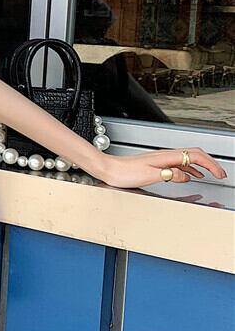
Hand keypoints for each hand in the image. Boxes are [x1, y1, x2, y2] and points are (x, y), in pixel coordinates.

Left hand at [100, 147, 226, 189]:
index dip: (210, 165)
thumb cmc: (124, 172)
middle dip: (210, 163)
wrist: (109, 169)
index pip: (195, 157)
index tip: (219, 173)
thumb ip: (169, 175)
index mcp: (165, 156)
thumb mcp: (149, 176)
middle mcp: (165, 155)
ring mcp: (162, 159)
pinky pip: (179, 164)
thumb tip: (184, 176)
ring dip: (202, 166)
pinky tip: (191, 176)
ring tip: (211, 174)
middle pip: (194, 154)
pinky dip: (190, 169)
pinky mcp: (158, 164)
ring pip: (188, 159)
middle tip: (220, 173)